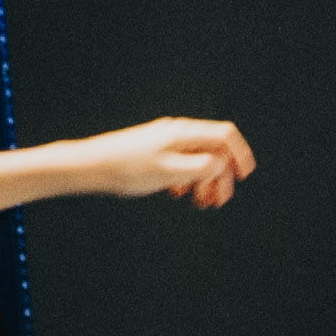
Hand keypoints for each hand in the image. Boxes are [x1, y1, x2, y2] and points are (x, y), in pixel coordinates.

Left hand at [83, 115, 253, 208]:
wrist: (91, 165)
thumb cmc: (128, 168)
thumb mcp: (170, 172)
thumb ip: (200, 168)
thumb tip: (221, 166)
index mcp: (184, 134)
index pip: (224, 135)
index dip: (239, 154)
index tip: (244, 177)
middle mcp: (177, 133)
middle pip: (212, 149)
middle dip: (220, 176)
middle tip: (217, 202)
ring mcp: (165, 141)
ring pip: (196, 158)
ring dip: (203, 180)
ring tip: (200, 203)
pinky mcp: (153, 151)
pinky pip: (180, 162)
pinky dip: (186, 178)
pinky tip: (177, 193)